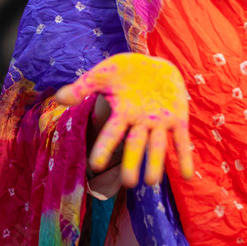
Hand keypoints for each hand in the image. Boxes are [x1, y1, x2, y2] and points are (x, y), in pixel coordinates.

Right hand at [56, 53, 193, 187]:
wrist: (154, 63)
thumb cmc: (125, 71)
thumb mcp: (104, 73)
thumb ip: (84, 86)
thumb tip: (60, 98)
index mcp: (122, 114)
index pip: (111, 134)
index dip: (104, 149)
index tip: (96, 165)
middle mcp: (140, 123)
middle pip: (135, 145)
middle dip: (132, 163)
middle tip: (129, 183)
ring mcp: (159, 122)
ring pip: (157, 146)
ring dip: (155, 163)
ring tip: (152, 181)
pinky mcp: (178, 118)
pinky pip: (182, 140)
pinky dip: (184, 157)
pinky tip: (186, 176)